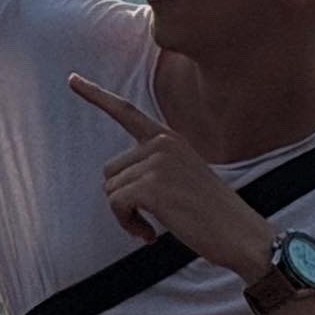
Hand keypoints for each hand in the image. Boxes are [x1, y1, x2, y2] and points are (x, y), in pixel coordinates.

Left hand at [69, 73, 275, 279]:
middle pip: (111, 170)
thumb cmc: (213, 214)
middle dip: (123, 199)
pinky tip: (149, 235)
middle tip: (146, 221)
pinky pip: (117, 204)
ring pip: (111, 189)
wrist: (242, 235)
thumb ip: (154, 166)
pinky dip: (127, 224)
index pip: (126, 111)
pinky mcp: (152, 186)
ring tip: (151, 227)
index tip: (72, 80)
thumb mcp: (184, 175)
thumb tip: (117, 181)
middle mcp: (161, 144)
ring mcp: (157, 163)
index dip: (96, 95)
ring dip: (126, 215)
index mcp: (169, 138)